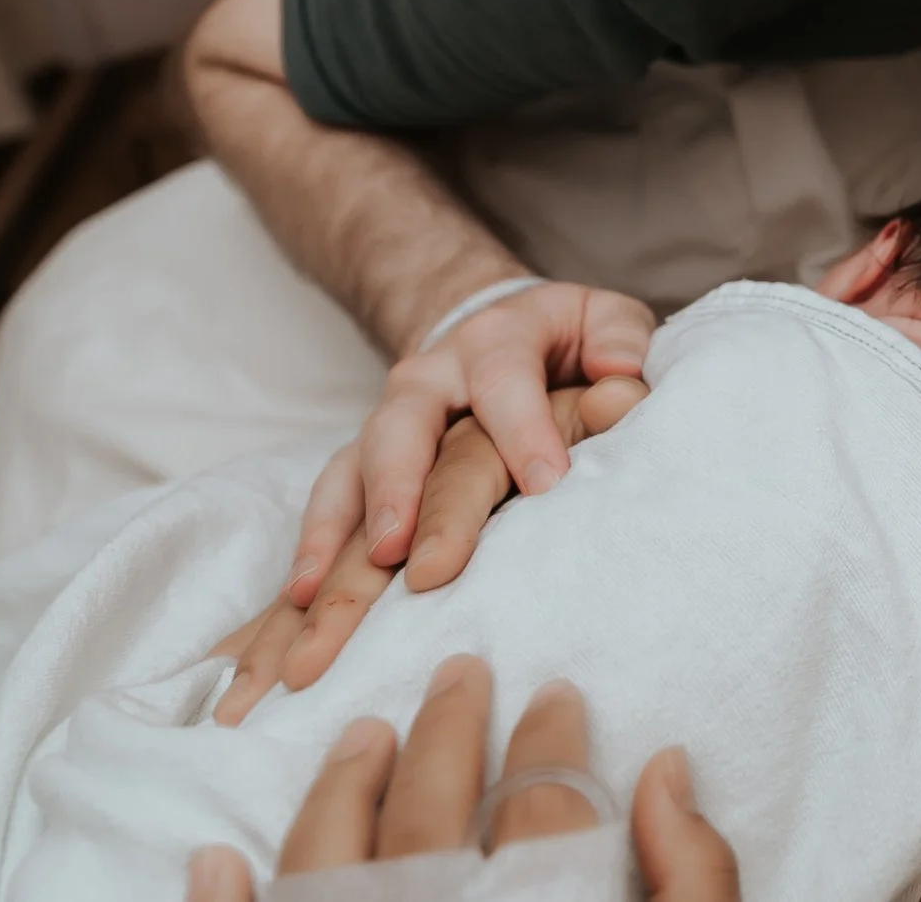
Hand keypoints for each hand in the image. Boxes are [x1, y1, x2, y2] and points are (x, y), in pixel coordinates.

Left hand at [184, 659, 737, 900]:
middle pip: (428, 809)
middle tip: (459, 669)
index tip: (554, 689)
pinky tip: (216, 862)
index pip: (539, 803)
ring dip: (341, 788)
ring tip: (363, 735)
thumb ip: (693, 870)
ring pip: (327, 860)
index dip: (549, 736)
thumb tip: (661, 768)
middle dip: (445, 725)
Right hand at [283, 285, 655, 605]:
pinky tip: (300, 600)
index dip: (524, 432)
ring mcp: (389, 422)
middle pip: (405, 429)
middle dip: (402, 491)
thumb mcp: (601, 320)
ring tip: (321, 592)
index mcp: (495, 341)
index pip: (505, 382)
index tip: (548, 488)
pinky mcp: (363, 462)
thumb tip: (620, 376)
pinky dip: (311, 549)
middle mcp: (429, 378)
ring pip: (352, 471)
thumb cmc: (564, 339)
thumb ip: (618, 340)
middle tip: (408, 556)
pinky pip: (329, 503)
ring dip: (337, 532)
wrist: (495, 328)